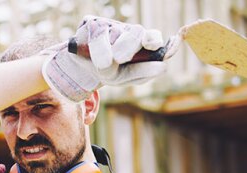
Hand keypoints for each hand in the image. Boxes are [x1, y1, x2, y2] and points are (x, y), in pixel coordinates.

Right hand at [41, 16, 176, 101]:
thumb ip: (144, 73)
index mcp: (142, 43)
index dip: (153, 40)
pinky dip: (92, 46)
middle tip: (119, 59)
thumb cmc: (110, 72)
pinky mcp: (92, 22)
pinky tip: (88, 50)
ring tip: (102, 62)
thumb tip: (163, 66)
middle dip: (127, 48)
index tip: (151, 45)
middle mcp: (128, 31)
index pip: (153, 37)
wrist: (83, 69)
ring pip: (113, 33)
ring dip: (105, 52)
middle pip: (136, 33)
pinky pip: (94, 33)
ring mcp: (111, 24)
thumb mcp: (126, 77)